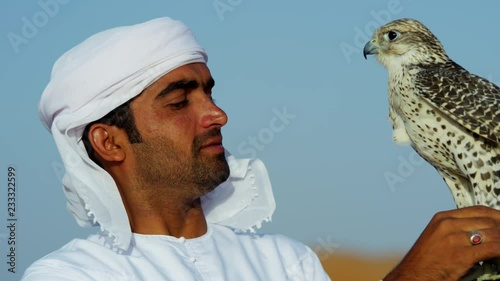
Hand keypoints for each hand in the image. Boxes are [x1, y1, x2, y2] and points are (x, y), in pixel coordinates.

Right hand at [383, 206, 499, 280]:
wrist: (412, 276)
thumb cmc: (425, 261)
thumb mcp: (436, 236)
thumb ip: (455, 229)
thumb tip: (480, 230)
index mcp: (442, 218)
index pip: (478, 210)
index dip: (496, 215)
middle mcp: (448, 224)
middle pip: (488, 220)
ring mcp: (454, 239)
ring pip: (493, 233)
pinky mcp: (461, 256)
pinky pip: (492, 249)